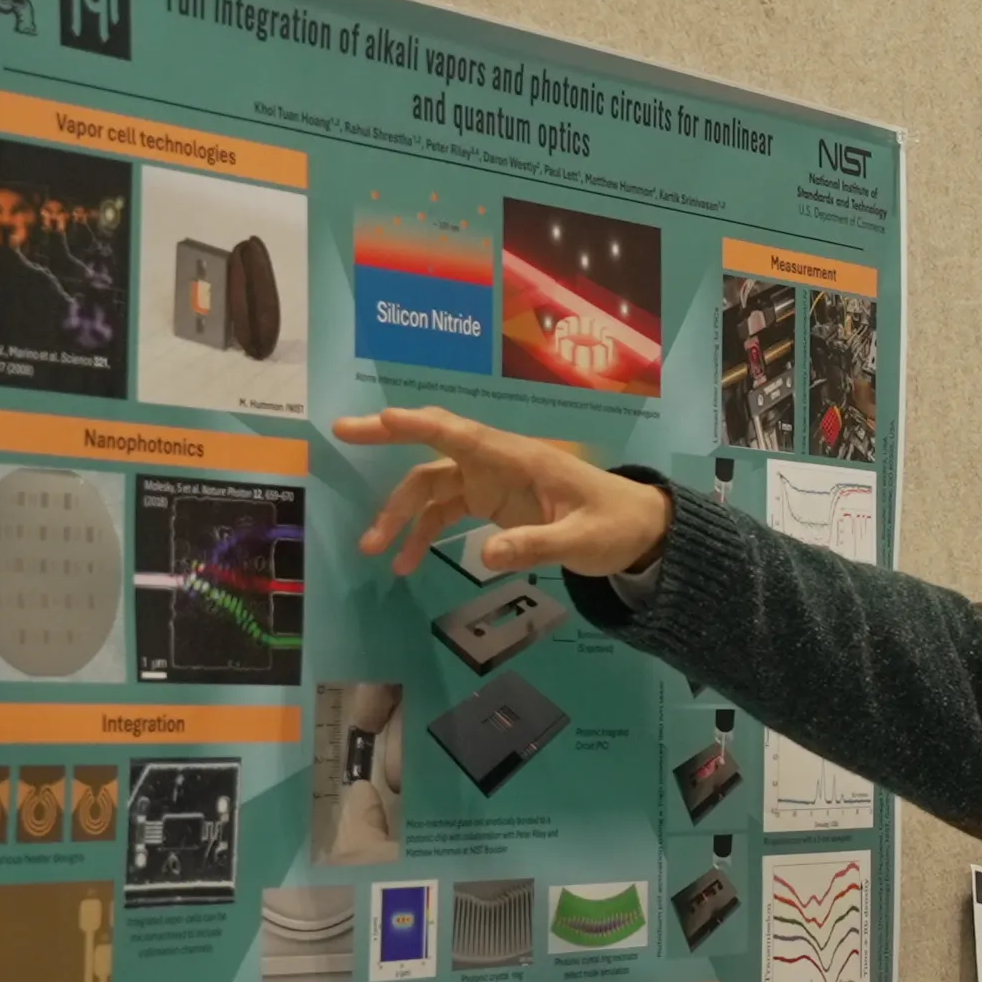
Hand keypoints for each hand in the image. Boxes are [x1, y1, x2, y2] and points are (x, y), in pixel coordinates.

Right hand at [337, 407, 671, 579]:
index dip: (419, 424)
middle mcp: (498, 464)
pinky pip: (445, 512)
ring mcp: (492, 483)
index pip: (461, 434)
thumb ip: (538, 546)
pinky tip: (408, 564)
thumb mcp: (584, 541)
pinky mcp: (492, 504)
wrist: (642, 532)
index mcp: (520, 459)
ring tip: (373, 549)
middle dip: (387, 442)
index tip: (379, 418)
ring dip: (400, 514)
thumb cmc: (616, 525)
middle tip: (340, 434)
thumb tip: (487, 556)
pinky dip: (423, 534)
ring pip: (431, 488)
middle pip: (433, 451)